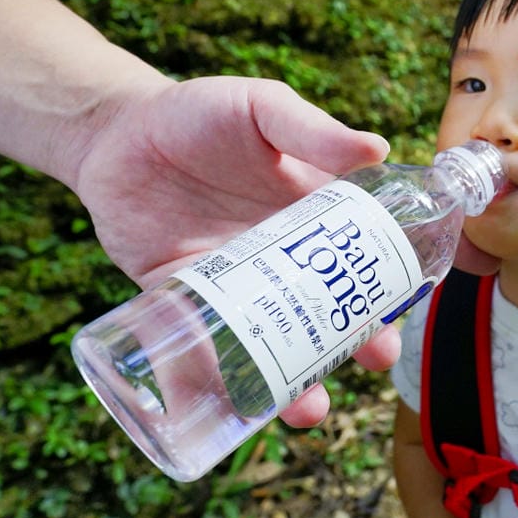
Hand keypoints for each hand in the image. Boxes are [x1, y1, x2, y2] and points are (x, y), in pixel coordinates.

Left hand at [72, 75, 397, 426]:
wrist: (112, 132)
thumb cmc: (196, 113)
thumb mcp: (260, 109)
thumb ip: (311, 129)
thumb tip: (378, 150)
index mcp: (312, 219)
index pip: (361, 262)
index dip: (387, 292)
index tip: (404, 314)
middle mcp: (280, 261)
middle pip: (328, 314)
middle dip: (356, 345)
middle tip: (374, 359)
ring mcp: (232, 287)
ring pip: (273, 345)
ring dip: (296, 384)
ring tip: (308, 408)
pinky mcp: (180, 301)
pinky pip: (201, 352)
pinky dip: (216, 384)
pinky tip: (230, 409)